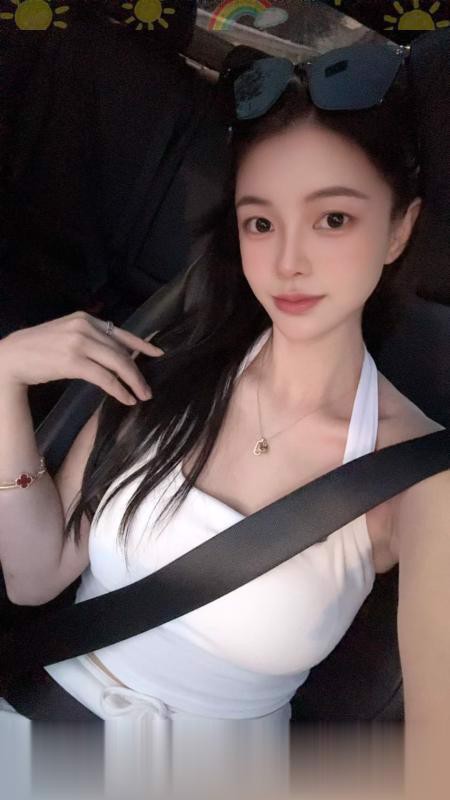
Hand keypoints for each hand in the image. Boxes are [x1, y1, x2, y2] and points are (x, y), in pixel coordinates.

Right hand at [0, 312, 163, 405]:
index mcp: (85, 318)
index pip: (121, 332)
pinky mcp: (73, 361)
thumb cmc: (38, 349)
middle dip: (139, 371)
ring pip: (118, 363)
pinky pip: (105, 377)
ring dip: (133, 382)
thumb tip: (115, 354)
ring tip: (142, 396)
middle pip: (122, 351)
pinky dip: (119, 390)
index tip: (158, 353)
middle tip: (149, 389)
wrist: (12, 357)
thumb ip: (89, 339)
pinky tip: (126, 399)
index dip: (142, 344)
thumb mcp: (67, 335)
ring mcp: (79, 342)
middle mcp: (84, 326)